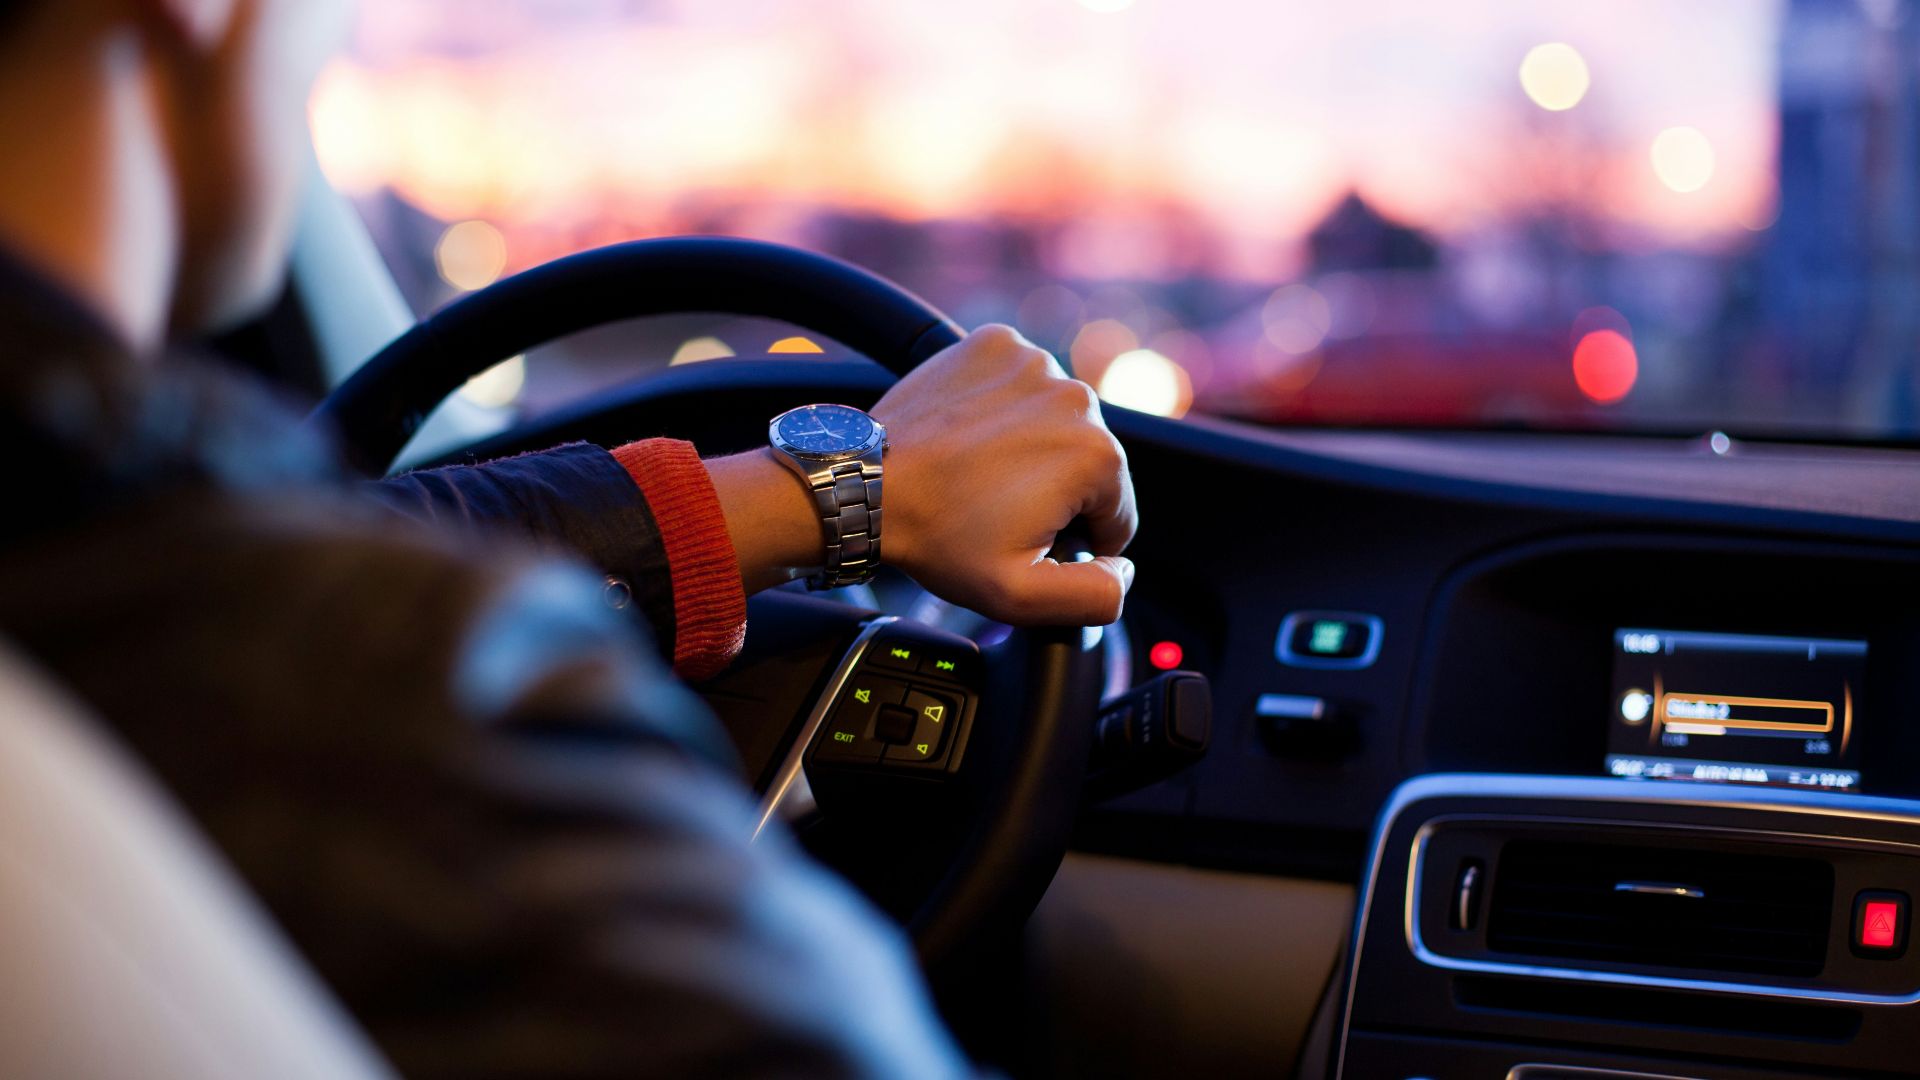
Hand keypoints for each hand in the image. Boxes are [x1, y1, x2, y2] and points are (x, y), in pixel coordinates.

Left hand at [707, 325, 1136, 624]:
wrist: (867, 484)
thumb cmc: (939, 538)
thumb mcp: (1022, 596)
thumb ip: (1096, 595)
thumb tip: (1124, 569)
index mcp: (1097, 456)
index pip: (1117, 513)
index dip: (1076, 540)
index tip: (1026, 539)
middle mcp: (1076, 397)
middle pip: (1089, 462)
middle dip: (1054, 491)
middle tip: (996, 509)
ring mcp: (1034, 362)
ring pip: (1056, 420)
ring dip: (1032, 446)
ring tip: (980, 473)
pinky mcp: (996, 343)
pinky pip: (1021, 382)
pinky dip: (1005, 406)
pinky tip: (972, 435)